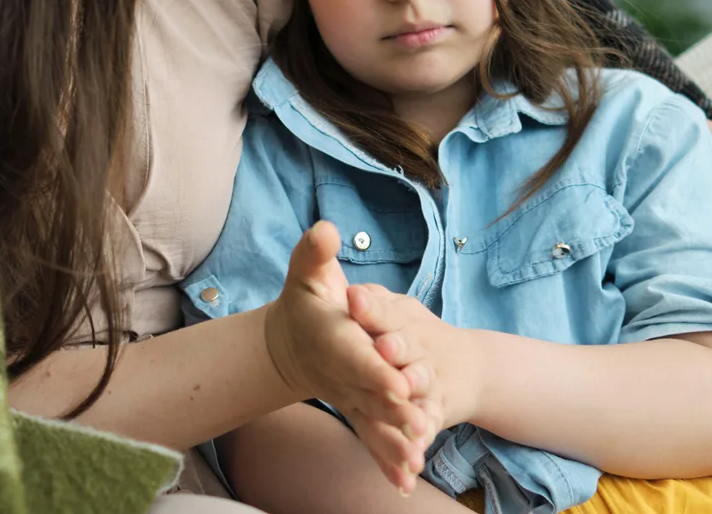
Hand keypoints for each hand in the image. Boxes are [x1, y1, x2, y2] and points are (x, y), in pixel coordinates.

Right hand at [264, 222, 430, 484]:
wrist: (290, 342)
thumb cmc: (304, 299)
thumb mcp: (307, 271)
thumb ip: (314, 252)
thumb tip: (325, 229)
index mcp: (334, 340)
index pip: (356, 356)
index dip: (376, 369)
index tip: (398, 383)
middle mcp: (342, 374)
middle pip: (370, 395)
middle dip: (395, 413)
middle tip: (421, 427)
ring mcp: (349, 396)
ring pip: (373, 423)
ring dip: (393, 444)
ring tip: (416, 464)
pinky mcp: (356, 411)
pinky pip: (371, 437)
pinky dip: (387, 459)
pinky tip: (407, 482)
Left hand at [347, 284, 480, 431]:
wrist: (468, 368)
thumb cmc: (414, 335)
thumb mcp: (398, 312)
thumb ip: (376, 301)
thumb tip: (354, 290)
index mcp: (405, 320)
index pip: (386, 311)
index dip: (372, 307)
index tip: (355, 299)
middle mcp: (420, 348)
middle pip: (407, 346)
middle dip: (397, 346)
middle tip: (384, 346)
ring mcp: (430, 380)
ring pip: (420, 384)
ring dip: (413, 389)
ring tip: (404, 393)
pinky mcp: (436, 411)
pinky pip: (427, 424)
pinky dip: (421, 438)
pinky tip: (413, 456)